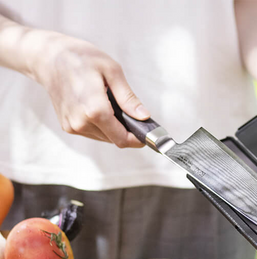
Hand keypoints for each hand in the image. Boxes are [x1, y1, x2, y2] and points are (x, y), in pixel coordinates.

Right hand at [27, 31, 147, 147]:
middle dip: (126, 130)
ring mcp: (73, 126)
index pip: (122, 139)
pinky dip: (101, 125)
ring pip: (104, 138)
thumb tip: (143, 117)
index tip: (146, 134)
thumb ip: (128, 98)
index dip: (137, 139)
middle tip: (131, 113)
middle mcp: (81, 122)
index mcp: (94, 110)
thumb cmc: (80, 58)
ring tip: (110, 105)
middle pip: (115, 139)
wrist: (48, 57)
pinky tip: (98, 107)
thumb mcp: (112, 71)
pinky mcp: (68, 127)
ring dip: (113, 127)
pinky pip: (93, 133)